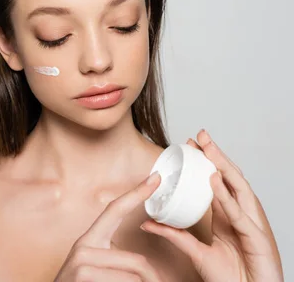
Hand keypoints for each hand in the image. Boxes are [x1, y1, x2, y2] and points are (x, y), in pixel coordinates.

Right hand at [54, 172, 163, 281]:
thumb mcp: (96, 269)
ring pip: (134, 276)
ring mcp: (81, 261)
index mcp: (89, 240)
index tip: (155, 179)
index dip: (136, 194)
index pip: (115, 209)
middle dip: (150, 281)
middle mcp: (83, 246)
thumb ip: (113, 258)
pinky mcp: (83, 274)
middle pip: (138, 260)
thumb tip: (142, 264)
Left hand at [140, 129, 283, 281]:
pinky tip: (214, 179)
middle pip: (230, 179)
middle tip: (199, 135)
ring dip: (222, 166)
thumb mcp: (196, 252)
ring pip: (239, 189)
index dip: (207, 162)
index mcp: (229, 217)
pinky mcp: (258, 239)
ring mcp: (253, 225)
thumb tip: (146, 222)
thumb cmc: (231, 279)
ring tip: (207, 148)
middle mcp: (243, 216)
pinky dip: (226, 196)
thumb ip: (174, 235)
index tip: (190, 145)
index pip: (219, 182)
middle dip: (216, 155)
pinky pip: (239, 215)